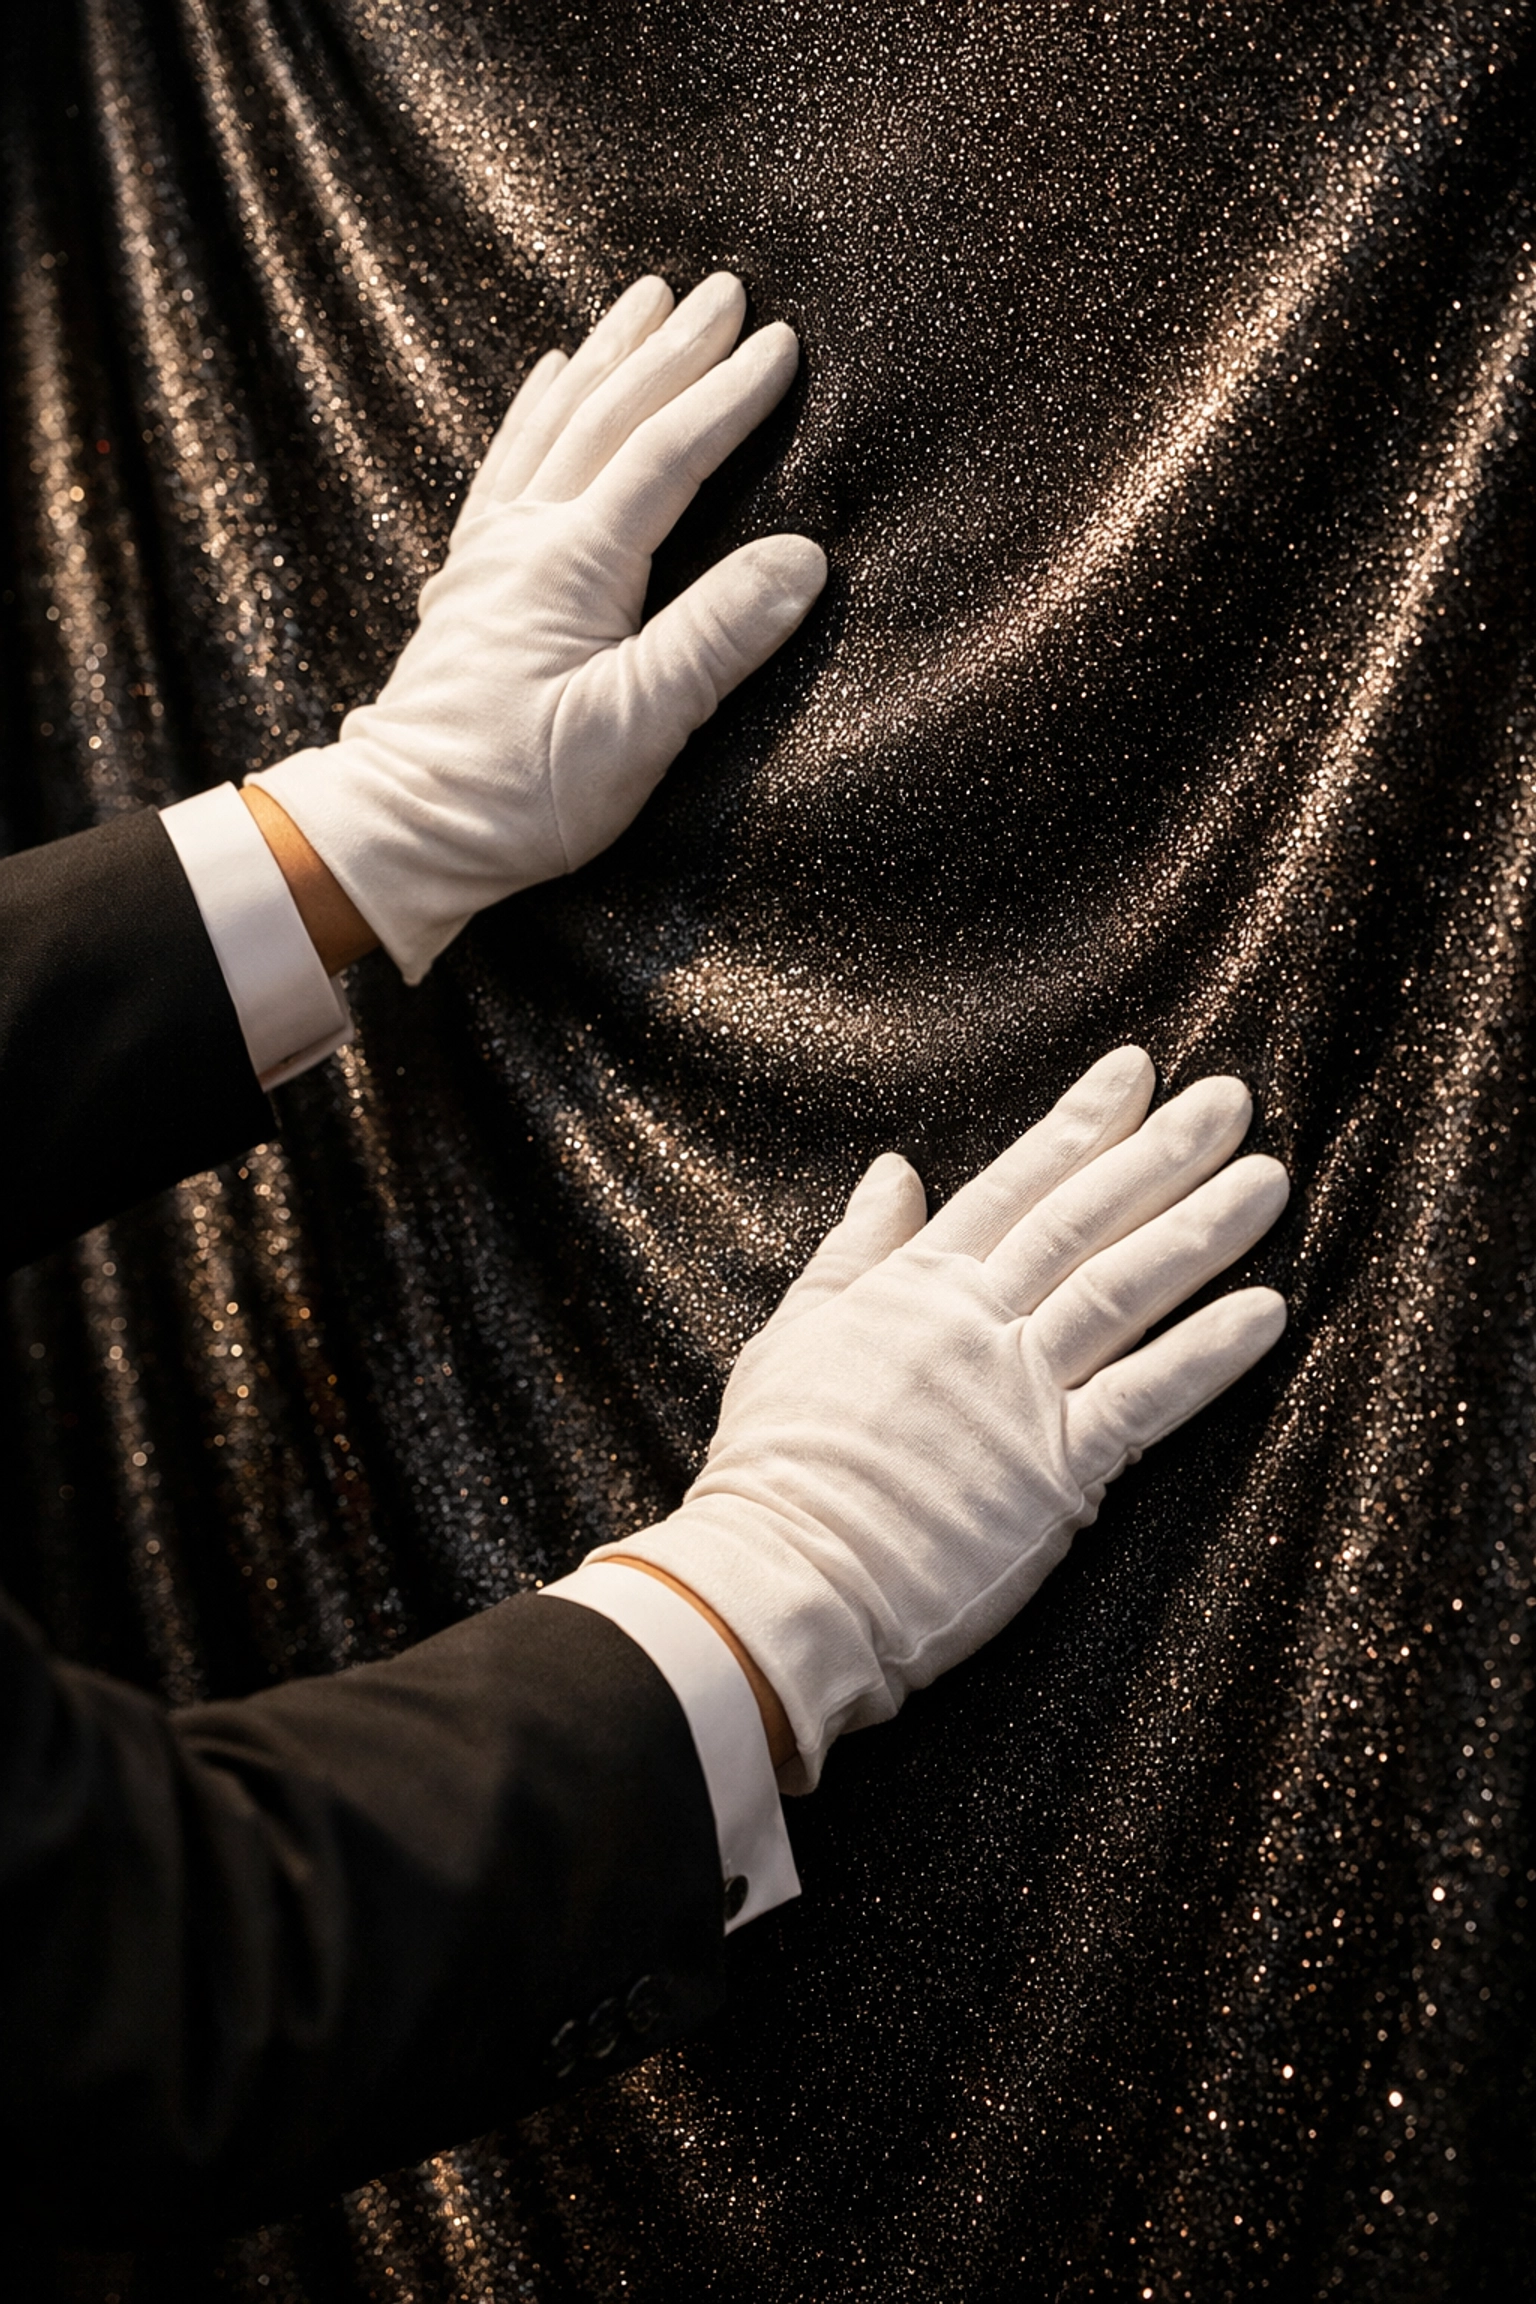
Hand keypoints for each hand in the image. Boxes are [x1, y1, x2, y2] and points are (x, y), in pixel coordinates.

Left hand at [247, 273, 825, 983]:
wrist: (400, 828)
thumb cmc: (518, 795)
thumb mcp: (635, 731)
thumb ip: (716, 639)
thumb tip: (802, 557)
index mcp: (575, 564)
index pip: (669, 454)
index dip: (729, 395)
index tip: (782, 344)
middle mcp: (527, 536)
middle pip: (610, 415)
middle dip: (673, 348)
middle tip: (725, 289)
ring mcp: (490, 552)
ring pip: (555, 421)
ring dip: (607, 357)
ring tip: (644, 299)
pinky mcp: (469, 578)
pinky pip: (506, 461)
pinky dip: (536, 407)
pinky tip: (548, 377)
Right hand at [596, 1048, 1288, 1788]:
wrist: (778, 1574)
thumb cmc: (775, 1466)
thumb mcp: (795, 1333)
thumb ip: (855, 1249)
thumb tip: (893, 1168)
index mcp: (915, 1288)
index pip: (1013, 1186)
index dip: (1080, 1124)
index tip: (1136, 1069)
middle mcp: (975, 1322)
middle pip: (1083, 1220)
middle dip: (1162, 1152)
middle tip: (1232, 1099)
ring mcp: (1018, 1391)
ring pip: (1123, 1288)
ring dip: (1202, 1229)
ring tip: (1270, 1180)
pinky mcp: (1054, 1470)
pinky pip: (1146, 1398)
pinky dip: (1207, 1352)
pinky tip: (1266, 1309)